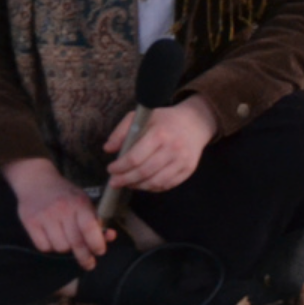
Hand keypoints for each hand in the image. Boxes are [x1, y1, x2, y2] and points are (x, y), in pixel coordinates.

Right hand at [2, 157, 115, 270]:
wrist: (36, 180)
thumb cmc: (65, 194)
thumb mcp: (83, 201)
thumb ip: (96, 220)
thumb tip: (110, 237)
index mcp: (79, 203)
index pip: (89, 227)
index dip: (97, 243)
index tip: (100, 251)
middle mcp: (62, 209)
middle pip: (75, 242)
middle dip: (85, 256)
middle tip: (89, 263)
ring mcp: (45, 216)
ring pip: (60, 247)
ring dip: (66, 248)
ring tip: (65, 238)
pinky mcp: (30, 222)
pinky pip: (44, 247)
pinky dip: (49, 246)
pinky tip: (51, 237)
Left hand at [103, 94, 218, 192]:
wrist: (195, 123)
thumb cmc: (165, 120)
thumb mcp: (142, 117)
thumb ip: (122, 131)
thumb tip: (108, 149)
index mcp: (159, 134)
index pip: (135, 157)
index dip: (120, 167)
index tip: (111, 169)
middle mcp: (173, 149)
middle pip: (144, 172)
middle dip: (125, 179)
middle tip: (114, 182)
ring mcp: (182, 161)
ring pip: (155, 182)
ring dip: (137, 186)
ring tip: (127, 183)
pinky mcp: (188, 170)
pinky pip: (167, 185)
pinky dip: (152, 188)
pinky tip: (143, 183)